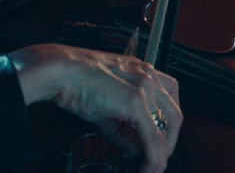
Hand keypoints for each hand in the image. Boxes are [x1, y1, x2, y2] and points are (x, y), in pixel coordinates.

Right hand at [8, 44, 181, 172]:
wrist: (60, 72)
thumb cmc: (76, 82)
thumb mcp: (106, 108)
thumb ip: (125, 129)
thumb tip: (137, 150)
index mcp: (143, 71)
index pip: (169, 99)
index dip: (168, 124)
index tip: (161, 141)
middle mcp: (149, 77)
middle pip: (174, 114)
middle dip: (170, 141)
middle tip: (159, 159)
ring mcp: (145, 88)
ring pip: (167, 127)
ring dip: (162, 153)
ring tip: (153, 167)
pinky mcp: (135, 101)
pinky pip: (152, 136)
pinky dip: (153, 155)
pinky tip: (148, 165)